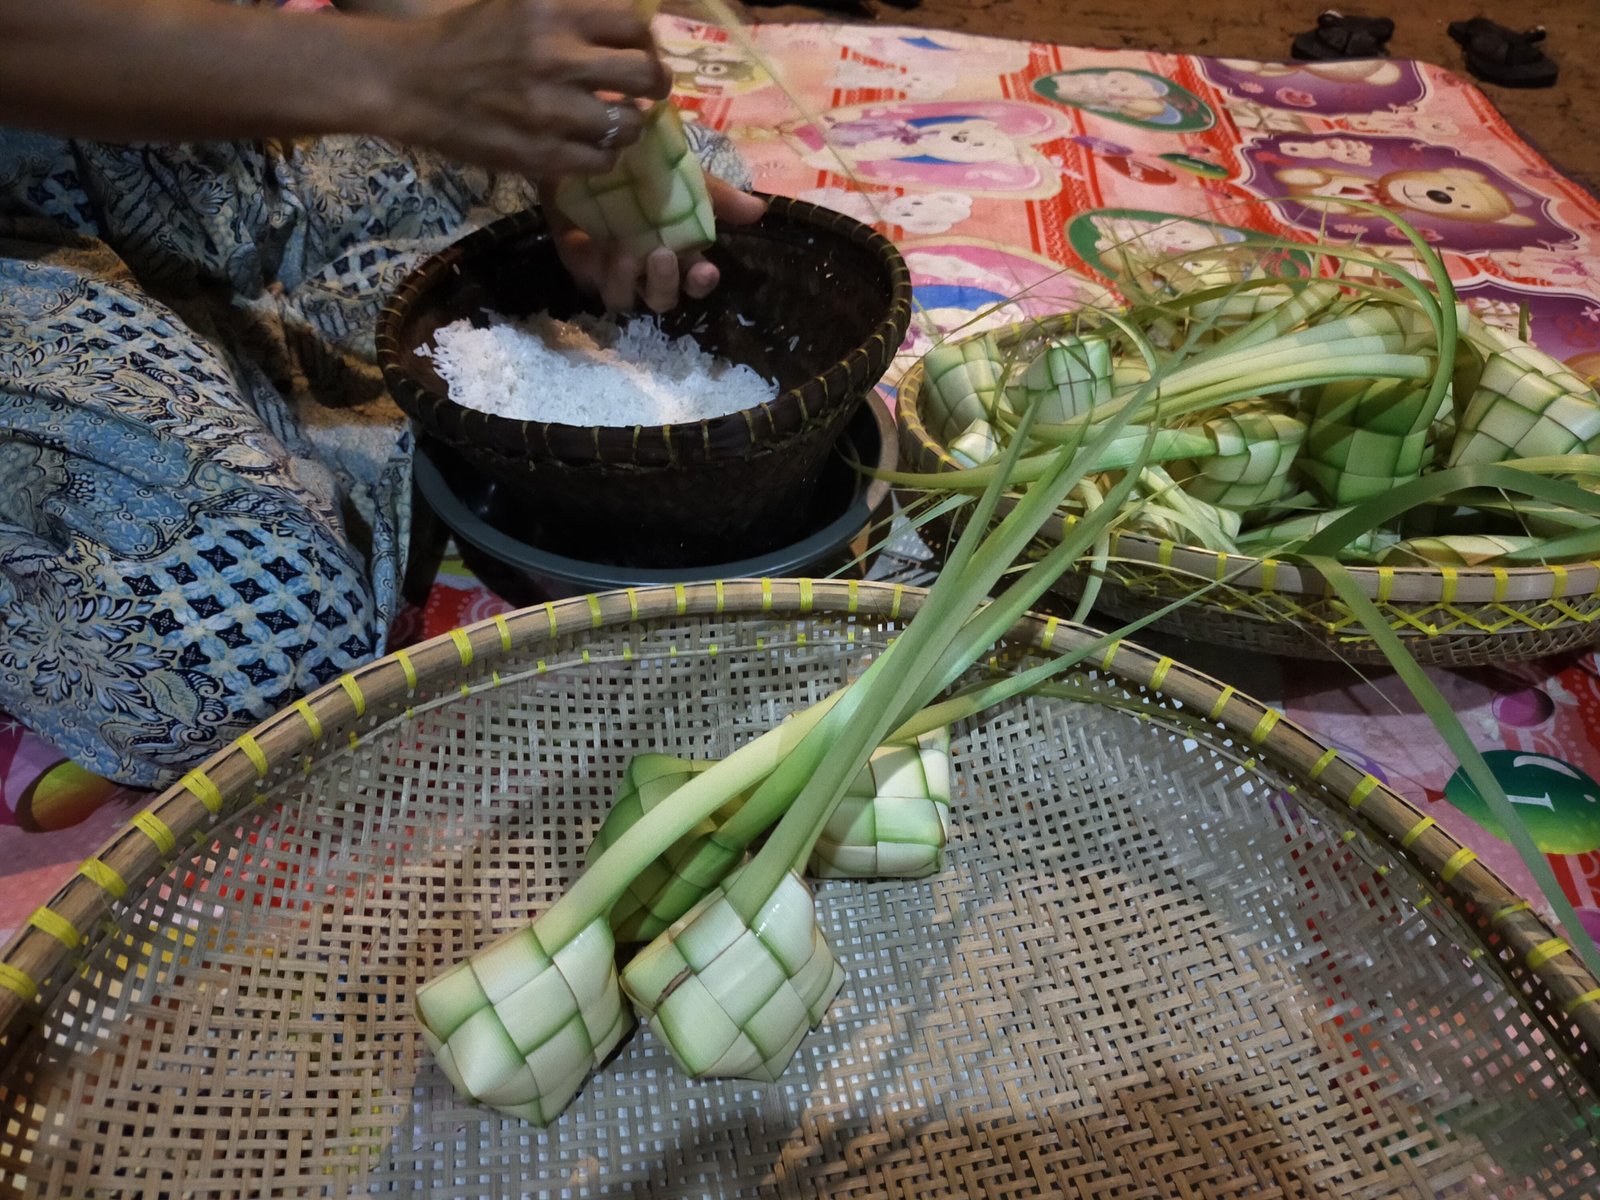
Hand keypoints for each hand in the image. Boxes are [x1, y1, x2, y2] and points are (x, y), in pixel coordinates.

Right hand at [386, 0, 670, 176]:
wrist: (410, 81)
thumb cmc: (467, 38)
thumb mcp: (520, 4)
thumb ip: (573, 12)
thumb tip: (630, 26)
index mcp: (553, 11)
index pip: (635, 25)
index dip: (648, 43)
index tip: (643, 52)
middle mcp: (557, 57)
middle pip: (646, 75)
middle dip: (655, 85)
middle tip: (647, 92)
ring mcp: (550, 111)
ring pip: (629, 126)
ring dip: (629, 126)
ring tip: (615, 122)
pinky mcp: (541, 154)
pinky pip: (601, 162)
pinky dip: (604, 156)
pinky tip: (590, 146)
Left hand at [551, 176, 768, 312]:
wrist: (595, 144)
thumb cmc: (643, 165)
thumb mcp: (684, 175)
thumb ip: (717, 195)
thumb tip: (758, 210)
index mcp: (677, 253)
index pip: (695, 284)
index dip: (701, 285)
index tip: (706, 270)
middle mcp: (645, 268)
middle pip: (660, 300)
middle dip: (663, 284)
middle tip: (661, 254)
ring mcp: (610, 268)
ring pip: (620, 299)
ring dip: (625, 281)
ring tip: (624, 252)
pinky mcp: (577, 259)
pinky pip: (583, 275)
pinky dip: (589, 262)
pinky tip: (590, 242)